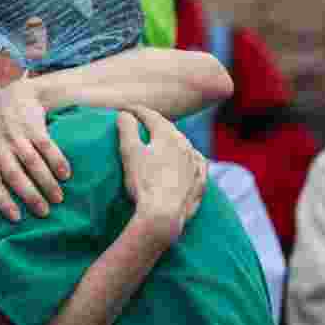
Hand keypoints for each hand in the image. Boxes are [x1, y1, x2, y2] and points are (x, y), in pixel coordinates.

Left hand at [0, 80, 70, 221]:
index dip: (2, 202)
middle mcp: (0, 146)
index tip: (17, 218)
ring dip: (46, 182)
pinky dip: (57, 161)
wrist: (15, 96)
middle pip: (13, 175)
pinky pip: (46, 146)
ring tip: (59, 197)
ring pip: (31, 162)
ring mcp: (16, 135)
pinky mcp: (32, 125)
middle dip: (29, 196)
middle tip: (45, 212)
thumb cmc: (6, 132)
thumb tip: (11, 204)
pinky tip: (66, 174)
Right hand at [117, 107, 206, 241]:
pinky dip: (191, 158)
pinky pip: (198, 164)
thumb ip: (126, 129)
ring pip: (184, 145)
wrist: (164, 215)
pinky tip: (190, 161)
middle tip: (142, 123)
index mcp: (168, 135)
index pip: (151, 116)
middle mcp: (186, 145)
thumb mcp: (129, 152)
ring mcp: (195, 164)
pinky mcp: (200, 182)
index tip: (127, 109)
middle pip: (169, 129)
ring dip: (172, 140)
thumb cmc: (143, 182)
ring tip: (162, 143)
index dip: (137, 111)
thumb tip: (125, 114)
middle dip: (155, 124)